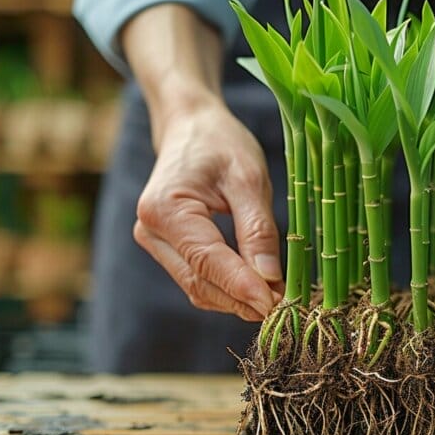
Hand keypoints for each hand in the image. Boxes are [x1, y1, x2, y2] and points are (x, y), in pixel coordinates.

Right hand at [133, 99, 283, 320]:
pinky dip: (227, 288)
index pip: (206, 260)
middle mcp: (150, 230)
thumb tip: (270, 280)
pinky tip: (258, 289)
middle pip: (199, 282)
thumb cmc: (221, 143)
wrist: (191, 126)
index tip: (275, 305)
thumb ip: (258, 230)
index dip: (242, 287)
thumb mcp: (250, 178)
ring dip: (236, 299)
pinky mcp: (166, 248)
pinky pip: (197, 278)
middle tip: (285, 308)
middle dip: (241, 299)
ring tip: (276, 300)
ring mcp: (154, 242)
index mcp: (165, 208)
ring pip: (197, 287)